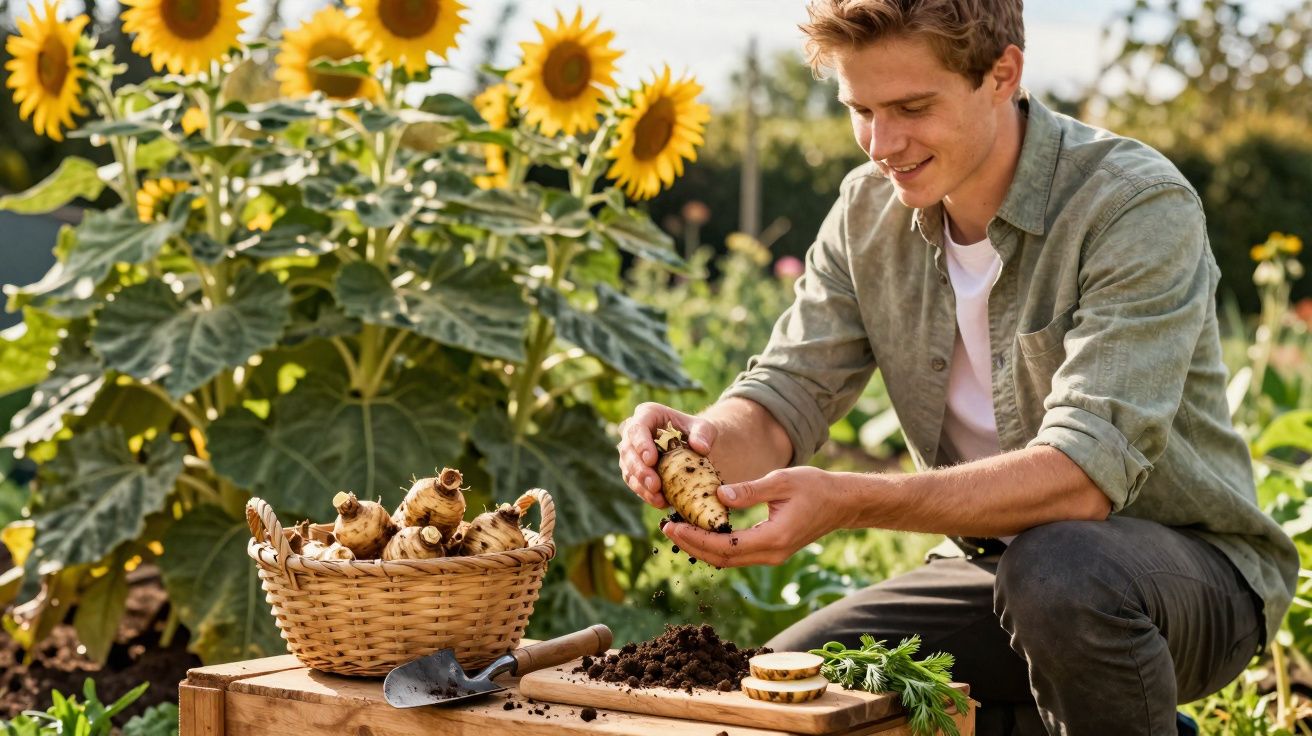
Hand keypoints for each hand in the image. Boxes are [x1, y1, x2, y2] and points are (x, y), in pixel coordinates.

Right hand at [616, 402, 716, 508]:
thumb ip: (704, 433)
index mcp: (648, 414)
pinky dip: (645, 493)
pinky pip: (634, 482)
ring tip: (658, 498)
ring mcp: (631, 452)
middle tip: (654, 485)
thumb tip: (701, 447)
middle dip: (640, 470)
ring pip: (628, 469)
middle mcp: (634, 432)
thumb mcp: (704, 428)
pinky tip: (660, 502)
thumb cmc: (697, 432)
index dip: (641, 444)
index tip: (651, 460)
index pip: (638, 427)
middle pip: (628, 450)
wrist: (693, 445)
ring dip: (641, 485)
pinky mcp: (633, 470)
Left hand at [660, 466, 857, 567]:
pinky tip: (702, 530)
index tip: (673, 525)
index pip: (724, 546)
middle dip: (692, 545)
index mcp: (773, 538)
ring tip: (678, 529)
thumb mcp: (781, 481)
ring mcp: (772, 556)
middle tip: (667, 528)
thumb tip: (717, 496)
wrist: (841, 503)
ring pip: (728, 560)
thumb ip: (750, 490)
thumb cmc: (814, 486)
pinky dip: (716, 546)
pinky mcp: (771, 551)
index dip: (695, 538)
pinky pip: (737, 554)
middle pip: (722, 559)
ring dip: (701, 548)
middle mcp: (771, 554)